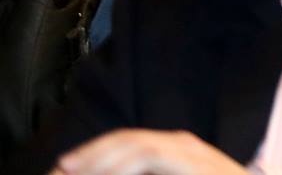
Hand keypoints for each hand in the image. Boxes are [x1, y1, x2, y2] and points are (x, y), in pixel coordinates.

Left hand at [54, 129, 243, 174]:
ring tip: (74, 172)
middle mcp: (181, 143)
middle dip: (90, 154)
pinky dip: (122, 166)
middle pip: (126, 138)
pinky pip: (150, 155)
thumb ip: (159, 173)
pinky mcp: (192, 160)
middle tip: (61, 169)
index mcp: (176, 150)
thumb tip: (118, 173)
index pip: (128, 142)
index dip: (95, 153)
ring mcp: (189, 150)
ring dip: (100, 159)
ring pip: (135, 143)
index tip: (67, 170)